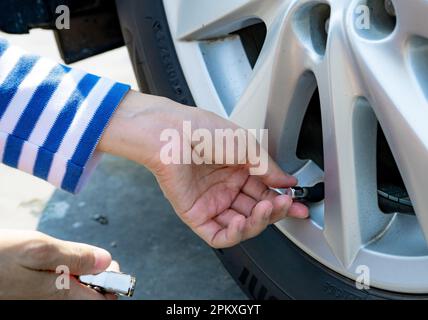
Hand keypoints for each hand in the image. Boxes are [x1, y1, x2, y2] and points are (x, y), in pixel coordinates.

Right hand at [0, 230, 116, 298]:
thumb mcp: (39, 249)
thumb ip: (76, 256)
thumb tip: (105, 261)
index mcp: (61, 297)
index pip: (103, 300)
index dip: (111, 281)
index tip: (106, 264)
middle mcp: (54, 303)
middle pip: (90, 296)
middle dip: (94, 276)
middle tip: (83, 257)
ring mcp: (42, 300)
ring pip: (73, 291)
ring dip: (77, 274)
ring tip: (62, 258)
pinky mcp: (32, 295)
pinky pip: (57, 289)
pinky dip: (62, 276)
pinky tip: (49, 264)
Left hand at [99, 91, 308, 247]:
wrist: (171, 132)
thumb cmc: (200, 130)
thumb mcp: (245, 146)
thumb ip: (268, 167)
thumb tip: (288, 181)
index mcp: (237, 170)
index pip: (265, 193)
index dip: (282, 200)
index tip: (297, 203)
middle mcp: (225, 187)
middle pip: (256, 211)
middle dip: (274, 211)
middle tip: (286, 205)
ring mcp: (211, 202)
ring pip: (241, 225)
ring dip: (257, 222)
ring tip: (267, 209)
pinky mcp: (195, 214)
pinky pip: (217, 234)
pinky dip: (233, 234)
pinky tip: (242, 223)